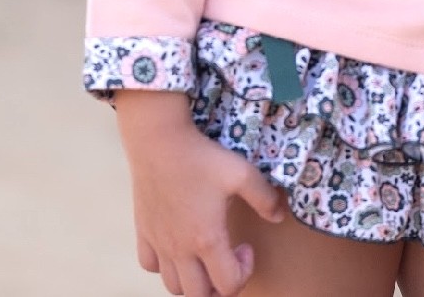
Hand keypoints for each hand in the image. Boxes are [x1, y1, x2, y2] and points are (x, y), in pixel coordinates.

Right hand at [114, 91, 286, 295]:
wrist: (160, 141)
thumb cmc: (202, 158)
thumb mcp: (242, 173)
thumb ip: (265, 197)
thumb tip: (280, 216)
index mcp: (207, 240)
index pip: (229, 285)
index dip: (245, 272)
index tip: (246, 246)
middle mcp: (180, 250)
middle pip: (199, 295)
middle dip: (219, 286)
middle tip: (228, 259)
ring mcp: (159, 243)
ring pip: (173, 286)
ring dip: (193, 280)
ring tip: (204, 256)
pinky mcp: (143, 231)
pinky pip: (149, 265)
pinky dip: (164, 265)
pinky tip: (175, 244)